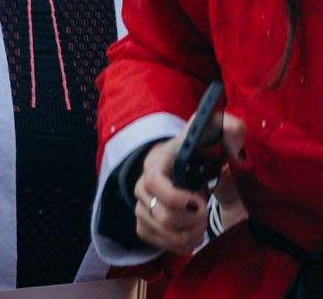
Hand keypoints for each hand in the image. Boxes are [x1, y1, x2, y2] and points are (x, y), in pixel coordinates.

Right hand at [135, 113, 246, 252]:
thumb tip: (234, 132)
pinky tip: (191, 234)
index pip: (152, 181)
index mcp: (158, 162)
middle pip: (160, 214)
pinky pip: (155, 241)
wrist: (194, 174)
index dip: (174, 197)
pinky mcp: (142, 223)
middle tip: (206, 213)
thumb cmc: (206, 156)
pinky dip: (178, 243)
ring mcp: (140, 204)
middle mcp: (141, 183)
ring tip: (201, 224)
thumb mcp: (221, 142)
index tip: (200, 204)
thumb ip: (230, 130)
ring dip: (188, 233)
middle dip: (191, 221)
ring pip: (160, 230)